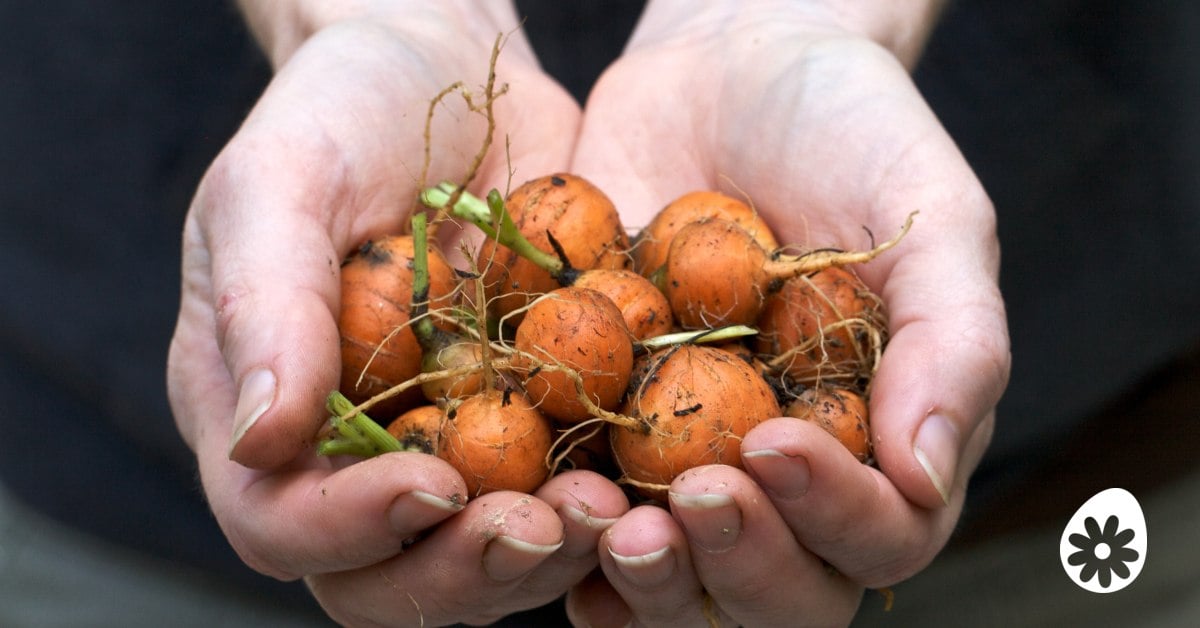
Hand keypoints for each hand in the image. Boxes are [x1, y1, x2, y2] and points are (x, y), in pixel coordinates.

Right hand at [166, 3, 630, 623]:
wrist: (447, 67)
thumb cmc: (341, 112)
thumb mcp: (279, 183)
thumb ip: (266, 306)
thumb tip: (257, 442)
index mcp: (265, 409)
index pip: (280, 523)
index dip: (350, 527)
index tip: (432, 481)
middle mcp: (349, 452)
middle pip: (385, 578)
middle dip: (463, 567)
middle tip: (543, 523)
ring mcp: (444, 444)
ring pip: (479, 562)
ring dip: (545, 554)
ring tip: (607, 507)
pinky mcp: (528, 422)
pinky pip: (557, 498)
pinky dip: (600, 508)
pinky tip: (646, 477)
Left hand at [567, 0, 1008, 624]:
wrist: (728, 71)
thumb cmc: (851, 135)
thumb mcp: (932, 218)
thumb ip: (953, 343)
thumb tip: (926, 479)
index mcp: (880, 442)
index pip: (879, 535)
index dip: (831, 517)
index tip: (771, 445)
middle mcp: (784, 476)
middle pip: (779, 590)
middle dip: (736, 561)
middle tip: (692, 498)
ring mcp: (689, 460)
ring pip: (678, 582)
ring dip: (644, 576)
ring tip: (605, 518)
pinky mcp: (603, 431)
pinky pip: (581, 519)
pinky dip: (561, 534)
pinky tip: (534, 505)